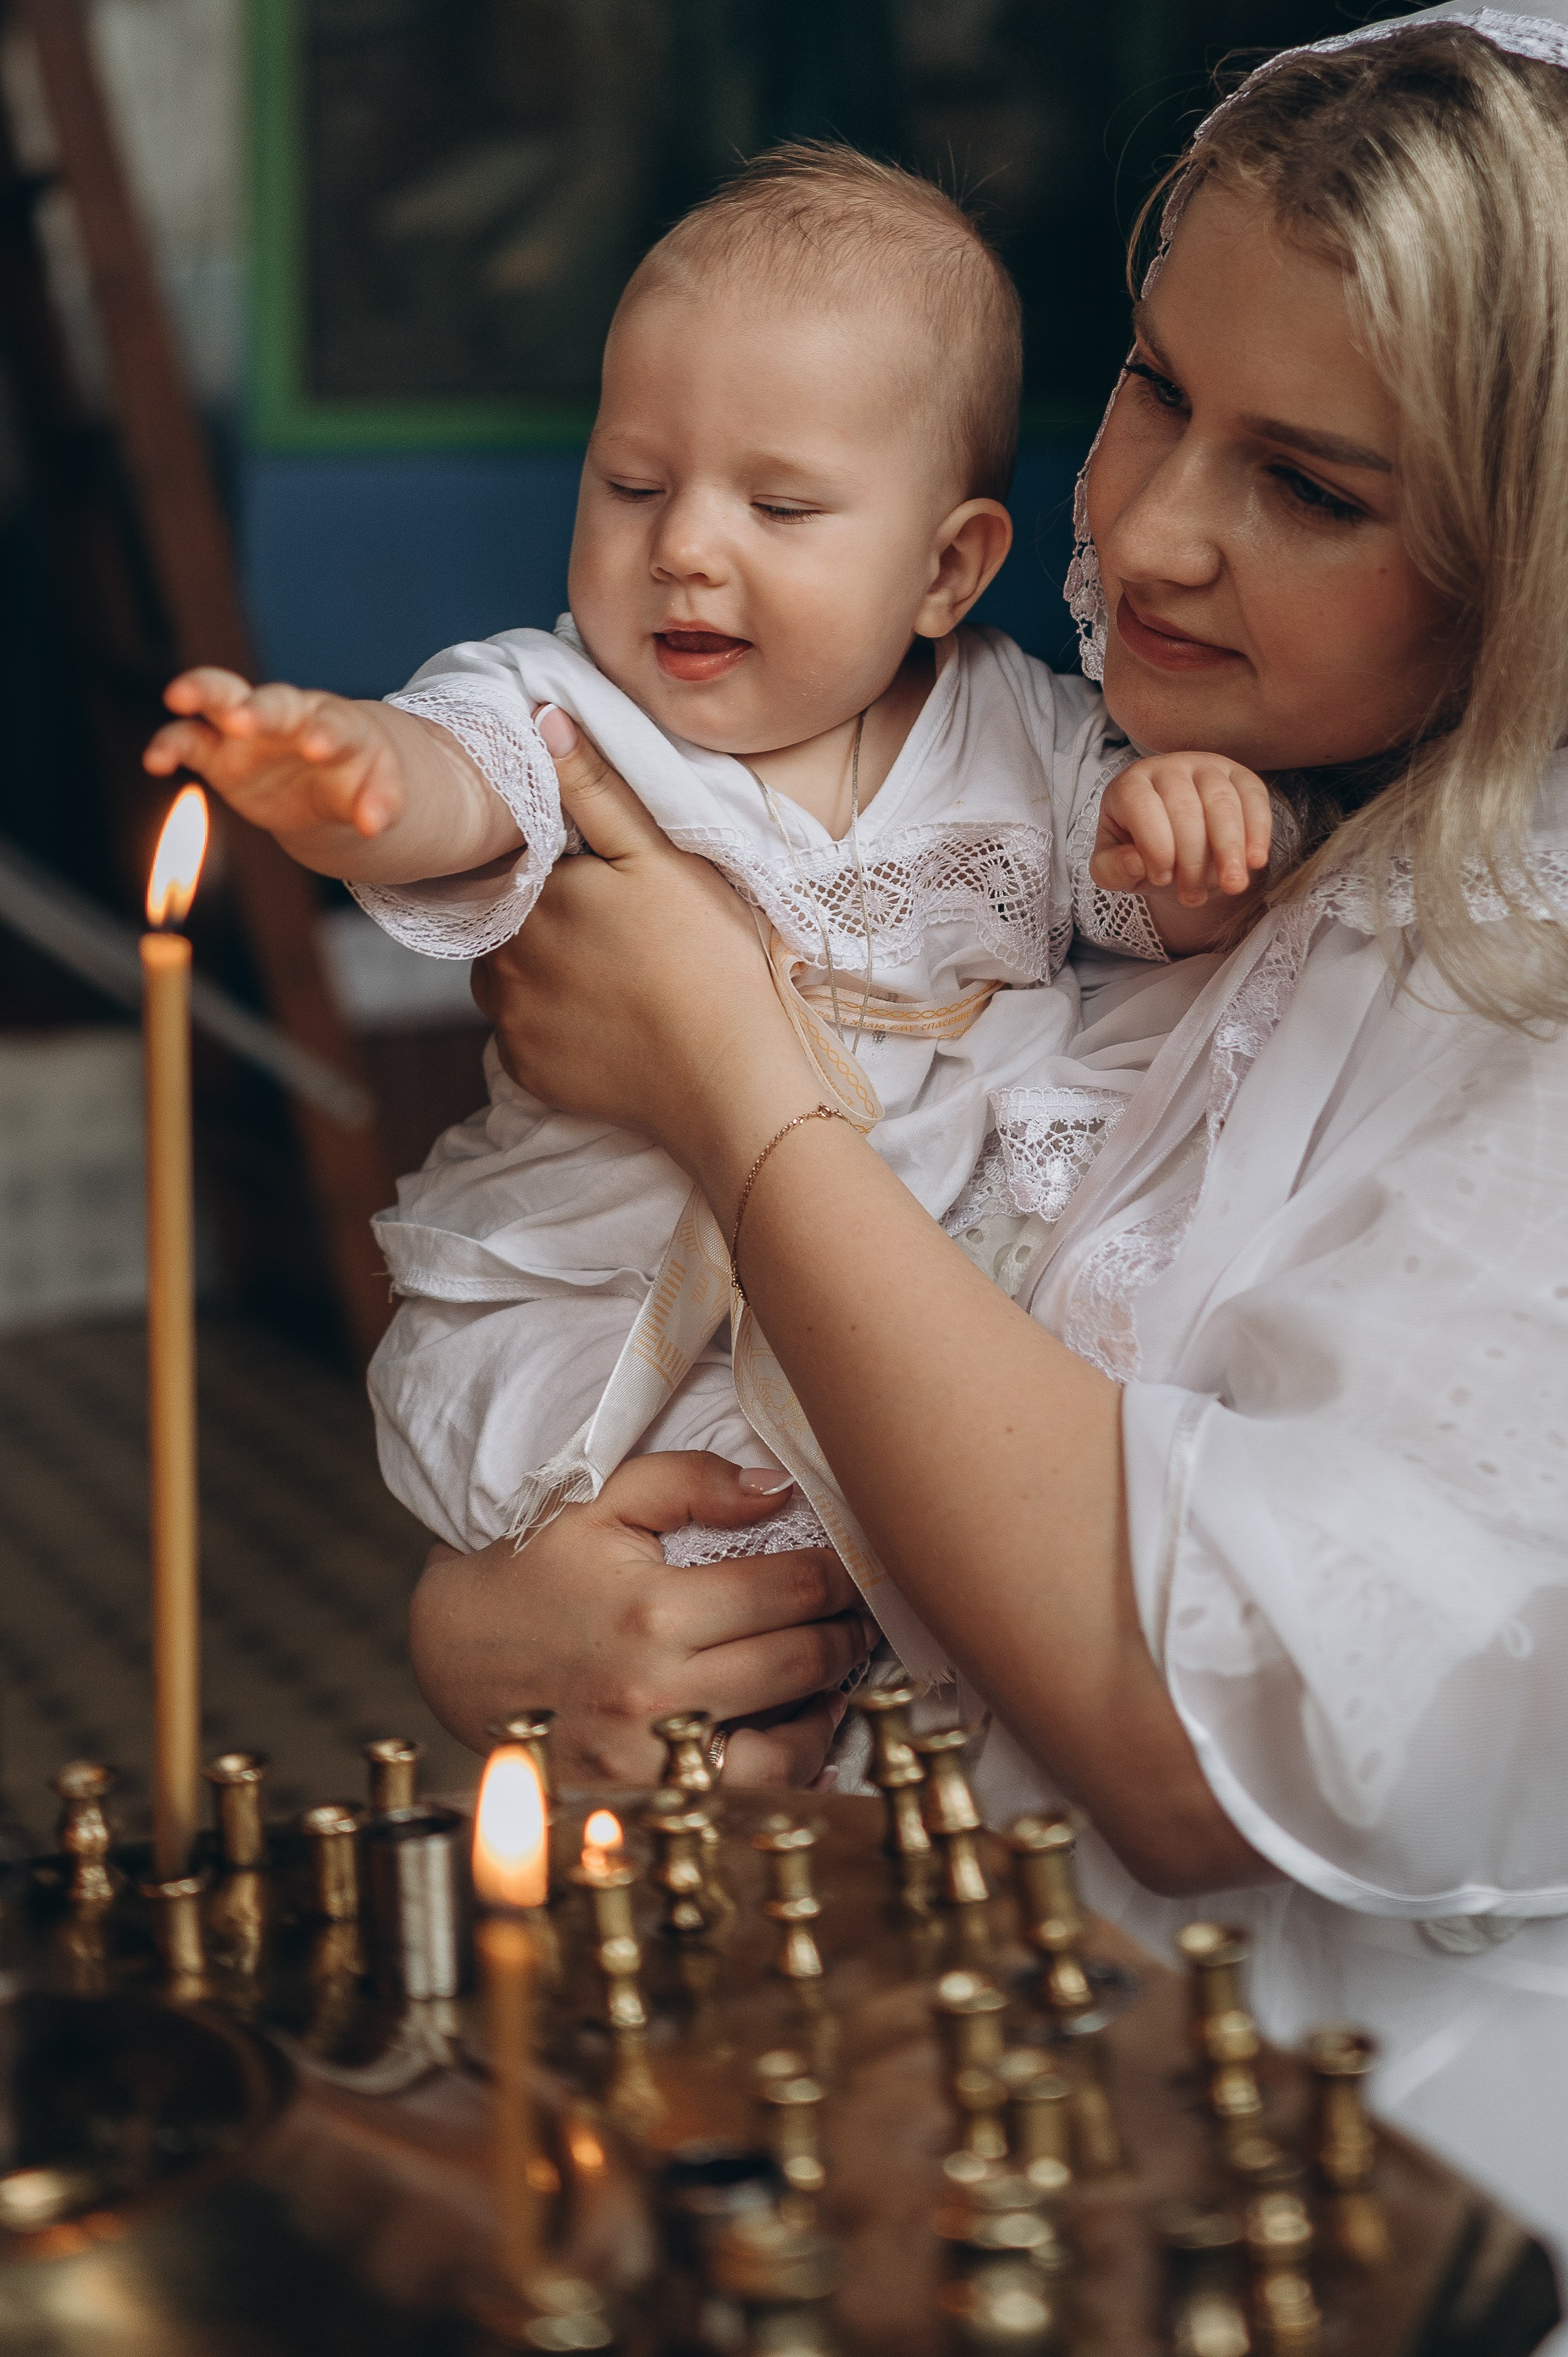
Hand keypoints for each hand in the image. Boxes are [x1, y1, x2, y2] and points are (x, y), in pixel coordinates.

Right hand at [145, 667, 410, 838]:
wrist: (330, 777)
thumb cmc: (358, 775)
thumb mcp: (379, 791)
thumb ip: (379, 804)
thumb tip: (374, 827)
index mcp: (336, 724)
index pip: (334, 723)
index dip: (325, 733)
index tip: (317, 747)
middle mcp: (289, 717)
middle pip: (273, 702)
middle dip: (257, 709)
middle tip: (242, 719)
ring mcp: (249, 729)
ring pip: (221, 696)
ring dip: (201, 693)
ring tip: (177, 697)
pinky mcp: (218, 751)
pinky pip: (188, 739)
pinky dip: (170, 745)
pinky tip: (154, 762)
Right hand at [408, 1451, 877, 1787]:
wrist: (451, 1650)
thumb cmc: (532, 1568)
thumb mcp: (600, 1500)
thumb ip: (691, 1482)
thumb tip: (779, 1489)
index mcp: (653, 1610)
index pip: (789, 1589)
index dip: (839, 1575)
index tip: (856, 1567)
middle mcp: (656, 1690)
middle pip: (799, 1662)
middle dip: (845, 1634)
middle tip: (861, 1615)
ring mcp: (647, 1756)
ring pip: (785, 1745)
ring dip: (828, 1707)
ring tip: (838, 1676)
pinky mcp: (637, 1796)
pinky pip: (740, 1793)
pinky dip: (785, 1766)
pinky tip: (796, 1731)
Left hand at [472, 708, 817, 1180]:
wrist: (727, 1079)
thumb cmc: (706, 958)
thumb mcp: (659, 856)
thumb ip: (594, 789)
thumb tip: (540, 720)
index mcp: (530, 898)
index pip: (510, 863)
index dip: (550, 863)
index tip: (598, 878)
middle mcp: (500, 961)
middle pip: (504, 920)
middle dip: (543, 915)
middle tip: (615, 927)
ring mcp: (510, 1023)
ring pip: (506, 976)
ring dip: (540, 968)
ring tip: (612, 972)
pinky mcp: (529, 1072)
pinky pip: (523, 1032)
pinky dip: (552, 1022)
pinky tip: (607, 1019)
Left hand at [1090, 753, 1272, 934]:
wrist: (1175, 843)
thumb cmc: (1140, 853)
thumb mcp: (1112, 869)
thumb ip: (1112, 870)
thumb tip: (1137, 863)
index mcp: (1129, 785)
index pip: (1141, 805)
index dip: (1154, 844)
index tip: (1162, 879)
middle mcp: (1168, 767)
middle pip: (1185, 807)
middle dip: (1192, 859)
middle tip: (1192, 897)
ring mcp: (1207, 767)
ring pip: (1222, 802)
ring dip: (1228, 849)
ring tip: (1232, 886)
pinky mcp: (1241, 776)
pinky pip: (1254, 798)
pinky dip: (1257, 831)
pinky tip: (1255, 862)